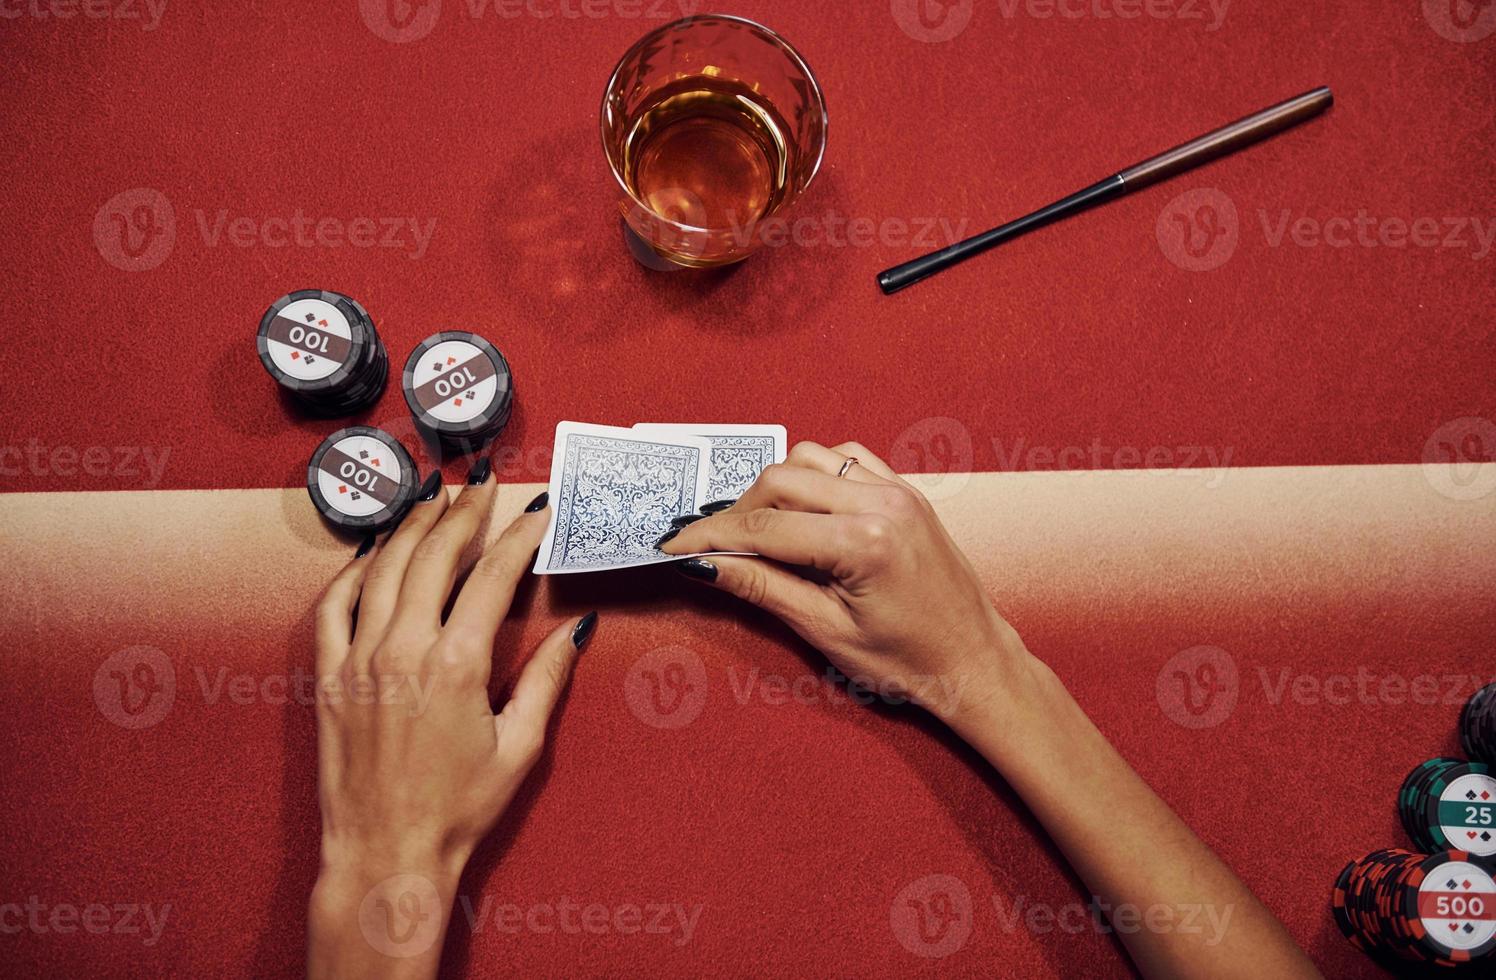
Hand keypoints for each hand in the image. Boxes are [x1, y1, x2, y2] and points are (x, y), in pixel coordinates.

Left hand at [307, 466, 594, 978]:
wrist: (386, 853)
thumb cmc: (459, 810)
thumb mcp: (520, 747)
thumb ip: (546, 679)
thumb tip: (576, 628)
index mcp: (459, 664)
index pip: (494, 575)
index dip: (519, 534)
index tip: (535, 510)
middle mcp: (405, 650)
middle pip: (436, 555)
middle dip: (463, 512)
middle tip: (481, 485)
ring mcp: (361, 660)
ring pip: (385, 568)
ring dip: (412, 525)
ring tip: (433, 497)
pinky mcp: (330, 677)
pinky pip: (336, 606)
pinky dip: (356, 570)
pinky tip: (375, 552)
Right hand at [662, 441, 1032, 728]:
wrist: (973, 661)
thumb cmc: (908, 661)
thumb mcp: (825, 632)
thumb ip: (762, 586)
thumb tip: (704, 563)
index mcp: (863, 542)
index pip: (764, 526)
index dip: (710, 536)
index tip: (674, 547)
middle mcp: (882, 502)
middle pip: (779, 480)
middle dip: (737, 511)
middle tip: (712, 546)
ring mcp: (897, 490)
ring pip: (808, 458)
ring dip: (773, 487)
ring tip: (759, 530)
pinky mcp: (905, 490)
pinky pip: (846, 457)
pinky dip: (814, 474)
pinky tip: (804, 509)